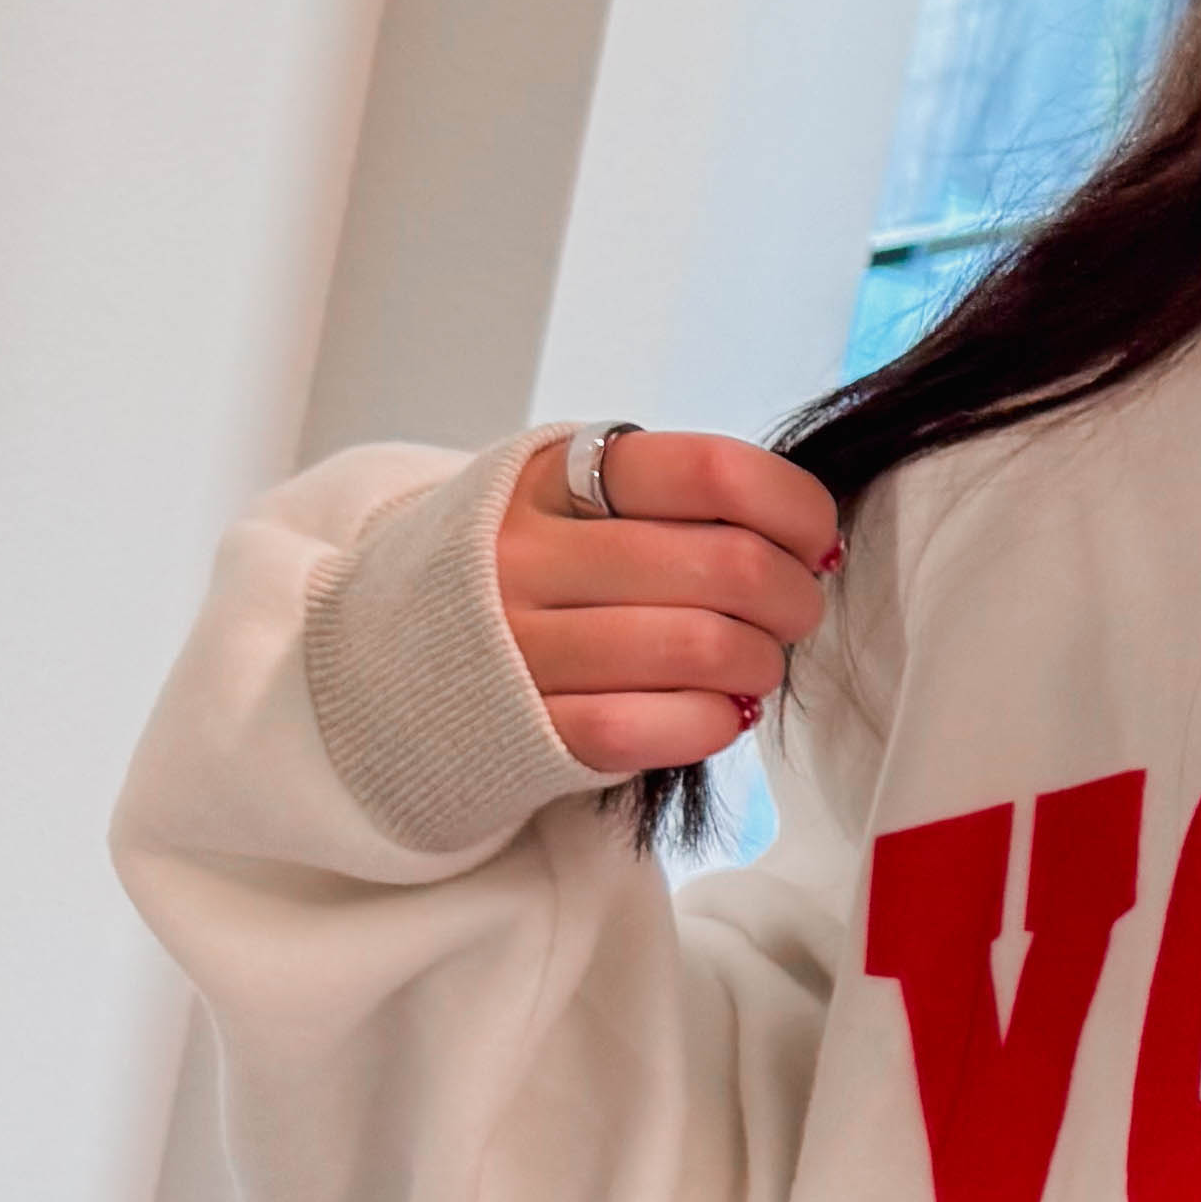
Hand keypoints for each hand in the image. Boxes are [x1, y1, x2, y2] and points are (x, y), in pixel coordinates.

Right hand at [495, 430, 839, 774]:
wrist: (385, 659)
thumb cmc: (522, 575)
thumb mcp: (568, 501)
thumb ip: (672, 502)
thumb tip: (809, 539)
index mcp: (551, 478)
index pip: (711, 471)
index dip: (795, 506)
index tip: (815, 539)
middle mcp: (527, 556)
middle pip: (727, 566)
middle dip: (795, 596)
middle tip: (794, 611)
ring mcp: (520, 646)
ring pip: (702, 649)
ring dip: (761, 663)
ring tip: (753, 664)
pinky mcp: (526, 730)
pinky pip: (652, 727)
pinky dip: (714, 722)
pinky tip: (715, 710)